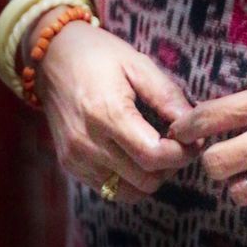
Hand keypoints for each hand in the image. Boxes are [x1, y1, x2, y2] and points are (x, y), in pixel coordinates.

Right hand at [34, 17, 197, 203]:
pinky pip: (109, 189)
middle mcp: (88, 143)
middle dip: (171, 166)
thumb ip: (166, 96)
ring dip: (151, 177)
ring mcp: (76, 158)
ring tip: (159, 150)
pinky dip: (130, 180)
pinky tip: (136, 154)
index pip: (153, 155)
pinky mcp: (70, 165)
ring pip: (128, 192)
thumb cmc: (99, 54)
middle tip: (180, 144)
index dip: (181, 153)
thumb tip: (193, 124)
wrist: (52, 56)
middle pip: (144, 179)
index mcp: (107, 113)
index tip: (193, 140)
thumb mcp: (138, 64)